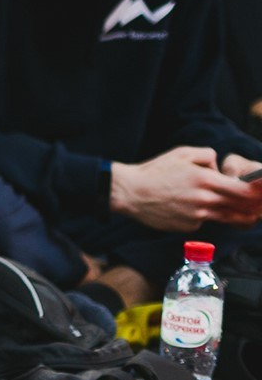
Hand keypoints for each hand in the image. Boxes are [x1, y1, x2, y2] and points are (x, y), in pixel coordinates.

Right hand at [110, 146, 260, 230]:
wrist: (130, 192)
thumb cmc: (155, 171)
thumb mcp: (181, 153)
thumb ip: (207, 155)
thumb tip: (219, 168)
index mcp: (205, 179)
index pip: (242, 190)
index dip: (257, 193)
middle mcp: (204, 199)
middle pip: (240, 208)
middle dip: (254, 207)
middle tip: (260, 207)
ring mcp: (196, 216)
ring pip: (227, 218)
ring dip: (241, 218)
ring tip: (249, 217)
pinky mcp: (188, 227)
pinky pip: (204, 222)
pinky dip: (204, 217)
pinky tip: (190, 210)